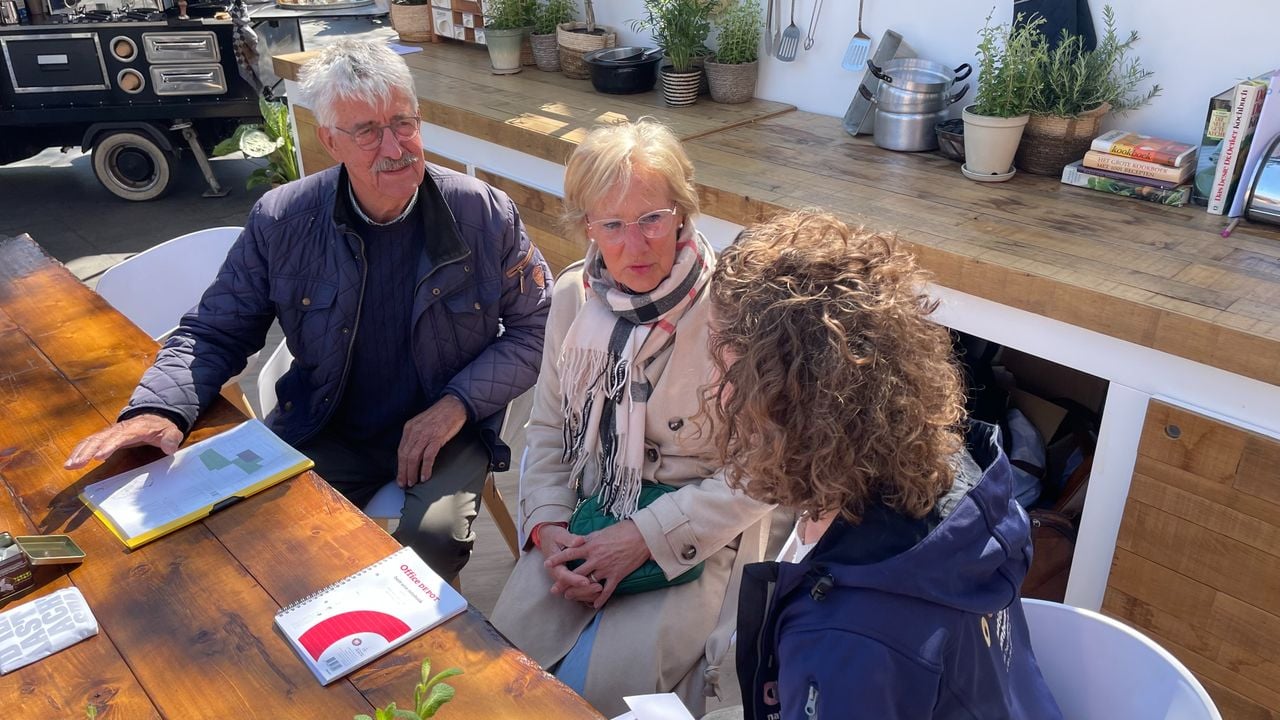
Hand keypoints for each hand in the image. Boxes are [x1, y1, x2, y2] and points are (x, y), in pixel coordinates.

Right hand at [64, 413, 182, 469]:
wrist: (153, 417)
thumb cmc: (161, 428)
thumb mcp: (171, 432)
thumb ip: (171, 439)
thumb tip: (169, 447)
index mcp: (134, 429)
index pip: (119, 437)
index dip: (108, 446)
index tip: (98, 457)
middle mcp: (118, 429)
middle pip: (100, 439)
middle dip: (87, 451)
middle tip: (77, 464)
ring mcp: (109, 433)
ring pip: (91, 441)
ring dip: (79, 453)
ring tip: (69, 466)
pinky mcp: (104, 437)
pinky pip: (88, 443)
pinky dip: (78, 451)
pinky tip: (70, 463)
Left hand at [396, 395, 466, 487]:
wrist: (454, 405)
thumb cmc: (440, 415)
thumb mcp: (422, 424)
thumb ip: (415, 436)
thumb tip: (412, 453)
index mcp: (409, 428)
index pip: (401, 451)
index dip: (400, 466)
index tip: (400, 477)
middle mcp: (414, 432)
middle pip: (405, 456)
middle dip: (404, 472)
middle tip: (404, 484)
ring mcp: (425, 435)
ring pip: (414, 458)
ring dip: (412, 473)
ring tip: (413, 483)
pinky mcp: (437, 437)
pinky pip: (428, 456)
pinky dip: (425, 468)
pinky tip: (425, 477)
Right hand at [537, 525, 601, 602]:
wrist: (548, 538)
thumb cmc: (554, 536)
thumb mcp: (560, 535)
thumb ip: (569, 539)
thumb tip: (578, 541)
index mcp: (555, 565)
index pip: (564, 576)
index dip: (575, 580)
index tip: (586, 581)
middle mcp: (559, 575)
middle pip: (570, 588)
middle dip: (584, 589)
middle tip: (599, 587)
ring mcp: (565, 579)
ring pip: (575, 593)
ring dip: (588, 593)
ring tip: (601, 590)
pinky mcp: (571, 580)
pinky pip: (579, 591)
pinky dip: (588, 593)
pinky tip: (600, 593)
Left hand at [544, 520, 651, 608]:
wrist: (641, 535)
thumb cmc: (622, 530)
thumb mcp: (601, 531)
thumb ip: (588, 539)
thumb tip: (578, 542)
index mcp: (591, 545)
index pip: (569, 553)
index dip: (557, 559)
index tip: (547, 564)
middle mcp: (596, 558)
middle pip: (576, 572)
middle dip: (564, 582)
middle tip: (554, 590)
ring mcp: (606, 568)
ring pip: (588, 583)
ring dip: (578, 591)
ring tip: (569, 596)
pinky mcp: (617, 575)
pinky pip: (607, 590)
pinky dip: (601, 598)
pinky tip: (595, 604)